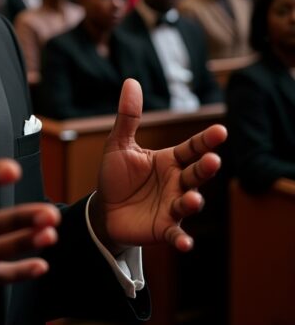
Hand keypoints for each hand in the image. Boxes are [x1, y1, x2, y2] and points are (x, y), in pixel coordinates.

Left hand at [90, 79, 227, 253]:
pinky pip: (176, 234)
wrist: (105, 209)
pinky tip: (185, 243)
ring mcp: (173, 207)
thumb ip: (128, 117)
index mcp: (170, 160)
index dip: (206, 140)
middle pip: (196, 174)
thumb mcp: (119, 144)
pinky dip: (182, 239)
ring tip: (192, 199)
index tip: (220, 130)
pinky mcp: (164, 228)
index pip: (192, 148)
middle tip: (212, 160)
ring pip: (189, 203)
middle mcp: (177, 183)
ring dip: (193, 202)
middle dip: (205, 168)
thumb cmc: (116, 175)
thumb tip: (131, 81)